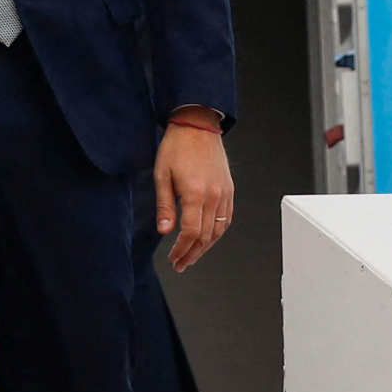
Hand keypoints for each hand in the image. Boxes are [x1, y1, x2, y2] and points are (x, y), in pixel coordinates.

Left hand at [154, 114, 235, 272]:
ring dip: (206, 247)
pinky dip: (217, 232)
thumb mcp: (161, 175)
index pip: (191, 233)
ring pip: (219, 230)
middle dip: (193, 254)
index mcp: (196, 194)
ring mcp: (224, 193)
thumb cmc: (176, 147)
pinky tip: (207, 238)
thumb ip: (164, 205)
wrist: (198, 126)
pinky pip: (226, 218)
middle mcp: (214, 196)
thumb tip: (164, 231)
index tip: (173, 259)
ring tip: (192, 256)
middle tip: (180, 265)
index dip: (182, 250)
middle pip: (206, 236)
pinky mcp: (229, 189)